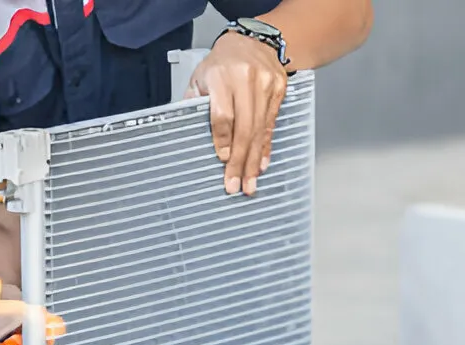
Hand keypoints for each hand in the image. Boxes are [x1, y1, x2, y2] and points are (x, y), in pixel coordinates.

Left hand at [186, 31, 288, 196]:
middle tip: (236, 185)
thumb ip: (193, 104)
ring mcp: (265, 84)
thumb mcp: (200, 77)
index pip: (223, 114)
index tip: (223, 159)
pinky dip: (266, 147)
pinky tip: (261, 164)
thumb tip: (186, 133)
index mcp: (221, 76)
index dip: (223, 139)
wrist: (252, 40)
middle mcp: (246, 80)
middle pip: (244, 127)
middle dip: (240, 161)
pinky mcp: (278, 90)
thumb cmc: (222, 62)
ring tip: (250, 183)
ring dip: (254, 160)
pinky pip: (271, 125)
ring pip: (259, 130)